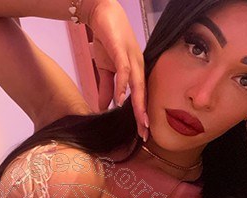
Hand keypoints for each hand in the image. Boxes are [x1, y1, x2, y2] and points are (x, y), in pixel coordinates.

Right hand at [86, 0, 148, 140]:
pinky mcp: (121, 50)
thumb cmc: (107, 41)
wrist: (101, 14)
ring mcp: (131, 58)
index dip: (141, 115)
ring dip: (139, 104)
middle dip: (144, 116)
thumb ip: (107, 88)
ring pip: (138, 85)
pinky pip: (124, 71)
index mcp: (134, 72)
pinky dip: (123, 86)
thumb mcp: (105, 69)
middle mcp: (137, 67)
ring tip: (140, 122)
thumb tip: (104, 107)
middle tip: (145, 134)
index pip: (140, 98)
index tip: (142, 134)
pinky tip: (121, 99)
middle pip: (143, 95)